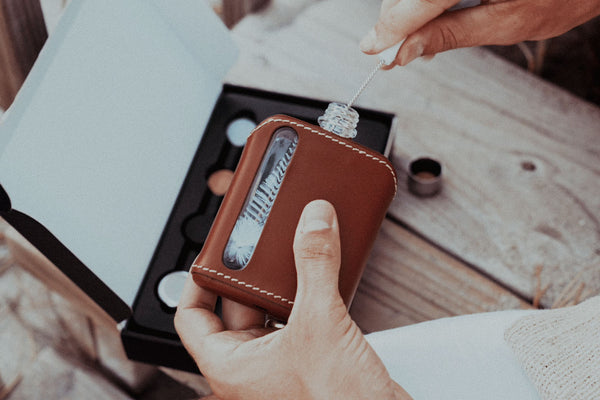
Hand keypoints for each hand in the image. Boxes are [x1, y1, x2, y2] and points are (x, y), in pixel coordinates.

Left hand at [175, 200, 410, 399]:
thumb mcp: (320, 323)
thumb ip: (315, 266)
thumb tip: (313, 222)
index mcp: (230, 365)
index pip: (191, 316)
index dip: (196, 281)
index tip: (212, 254)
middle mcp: (252, 365)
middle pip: (235, 307)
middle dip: (248, 274)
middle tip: (259, 244)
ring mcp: (281, 364)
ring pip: (271, 312)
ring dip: (283, 284)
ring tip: (293, 252)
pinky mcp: (311, 360)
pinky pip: (300, 319)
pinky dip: (309, 296)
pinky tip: (322, 277)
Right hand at [359, 0, 599, 65]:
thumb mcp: (507, 23)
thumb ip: (451, 33)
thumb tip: (407, 50)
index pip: (418, 1)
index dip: (391, 26)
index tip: (373, 48)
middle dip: (398, 17)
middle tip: (396, 49)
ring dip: (408, 6)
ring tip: (415, 34)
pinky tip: (427, 12)